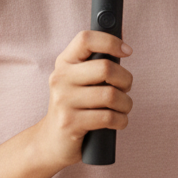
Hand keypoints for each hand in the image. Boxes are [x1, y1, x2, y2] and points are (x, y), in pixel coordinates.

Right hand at [31, 31, 133, 169]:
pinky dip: (121, 120)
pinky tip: (118, 121)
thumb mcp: (81, 79)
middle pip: (106, 68)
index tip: (127, 51)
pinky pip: (108, 117)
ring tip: (123, 107)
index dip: (111, 41)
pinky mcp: (69, 123)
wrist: (51, 141)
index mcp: (65, 62)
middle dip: (126, 80)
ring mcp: (63, 101)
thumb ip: (98, 60)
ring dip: (126, 104)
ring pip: (111, 95)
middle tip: (126, 88)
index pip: (86, 39)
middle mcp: (60, 78)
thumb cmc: (76, 104)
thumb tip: (122, 35)